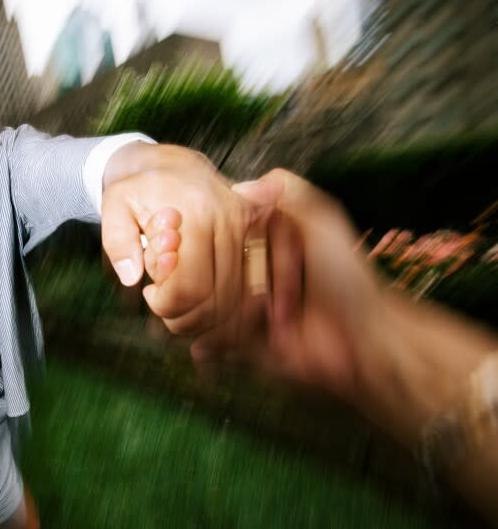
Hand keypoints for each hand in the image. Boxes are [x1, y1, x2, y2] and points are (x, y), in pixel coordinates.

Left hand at [100, 143, 261, 338]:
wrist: (176, 165)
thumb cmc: (141, 189)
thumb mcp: (114, 204)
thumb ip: (117, 240)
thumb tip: (131, 276)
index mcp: (197, 213)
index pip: (189, 287)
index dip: (166, 304)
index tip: (149, 292)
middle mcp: (231, 222)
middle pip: (216, 302)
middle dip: (185, 317)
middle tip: (162, 302)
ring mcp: (250, 232)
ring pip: (236, 303)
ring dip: (206, 319)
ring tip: (179, 303)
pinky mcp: (258, 239)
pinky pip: (251, 291)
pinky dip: (228, 314)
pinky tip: (204, 314)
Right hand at [155, 168, 386, 399]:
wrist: (364, 338)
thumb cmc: (346, 278)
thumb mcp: (322, 220)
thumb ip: (289, 191)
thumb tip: (241, 183)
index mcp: (268, 244)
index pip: (222, 235)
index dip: (199, 236)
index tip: (175, 233)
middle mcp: (256, 275)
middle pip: (209, 272)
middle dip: (187, 274)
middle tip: (165, 273)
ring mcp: (251, 310)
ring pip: (209, 307)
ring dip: (192, 311)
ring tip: (173, 308)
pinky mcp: (251, 343)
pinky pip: (220, 342)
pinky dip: (206, 345)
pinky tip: (198, 344)